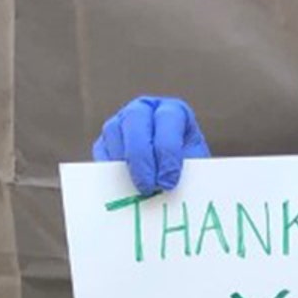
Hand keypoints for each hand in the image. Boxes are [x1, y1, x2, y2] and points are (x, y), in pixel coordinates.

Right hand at [91, 96, 209, 195]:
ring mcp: (121, 121)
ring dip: (125, 162)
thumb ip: (187, 169)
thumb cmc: (191, 167)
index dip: (168, 151)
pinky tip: (123, 185)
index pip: (168, 120)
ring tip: (137, 189)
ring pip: (113, 131)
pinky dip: (110, 167)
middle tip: (148, 188)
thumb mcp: (196, 165)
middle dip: (141, 156)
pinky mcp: (106, 139)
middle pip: (135, 120)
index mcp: (173, 110)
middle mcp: (145, 109)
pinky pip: (101, 149)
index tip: (169, 181)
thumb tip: (172, 185)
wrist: (177, 174)